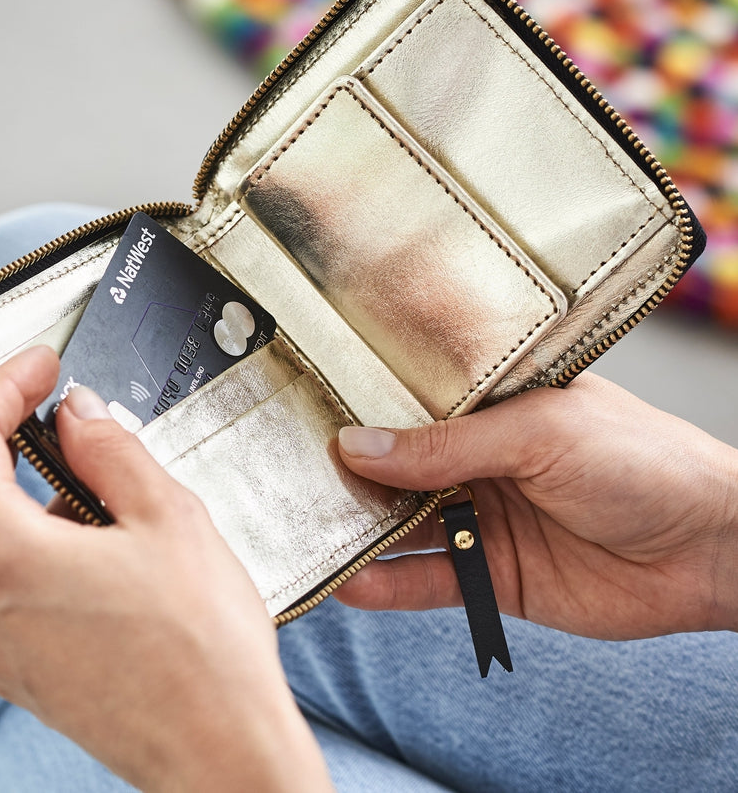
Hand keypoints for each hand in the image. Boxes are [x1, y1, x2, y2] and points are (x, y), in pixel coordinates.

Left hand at [0, 346, 332, 792]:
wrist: (222, 751)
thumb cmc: (203, 647)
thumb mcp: (167, 516)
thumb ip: (110, 449)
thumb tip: (78, 414)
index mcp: (0, 557)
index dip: (3, 387)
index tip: (40, 366)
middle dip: (27, 442)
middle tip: (86, 422)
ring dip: (45, 499)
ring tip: (123, 503)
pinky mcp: (17, 667)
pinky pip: (12, 582)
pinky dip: (48, 546)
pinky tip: (113, 554)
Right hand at [336, 373, 737, 639]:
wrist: (712, 550)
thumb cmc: (643, 461)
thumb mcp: (538, 433)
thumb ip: (447, 446)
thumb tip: (360, 445)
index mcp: (493, 407)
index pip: (412, 405)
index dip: (364, 412)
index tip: (308, 418)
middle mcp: (481, 460)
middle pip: (399, 467)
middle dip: (351, 474)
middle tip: (294, 478)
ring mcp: (484, 517)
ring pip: (406, 524)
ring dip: (361, 531)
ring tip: (309, 531)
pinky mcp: (494, 574)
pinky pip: (431, 579)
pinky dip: (390, 583)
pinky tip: (352, 581)